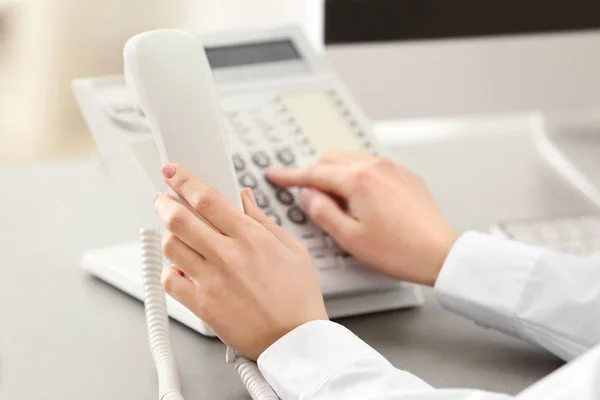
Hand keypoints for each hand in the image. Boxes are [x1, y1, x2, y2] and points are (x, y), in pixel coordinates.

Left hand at [154, 164, 327, 359]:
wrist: (295, 342)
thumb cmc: (298, 298)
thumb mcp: (292, 249)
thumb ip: (263, 220)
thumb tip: (244, 198)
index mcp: (251, 238)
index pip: (207, 198)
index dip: (184, 180)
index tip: (173, 172)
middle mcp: (228, 257)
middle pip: (180, 219)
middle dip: (164, 202)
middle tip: (163, 199)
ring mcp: (212, 282)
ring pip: (171, 247)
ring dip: (168, 235)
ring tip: (175, 233)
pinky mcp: (203, 306)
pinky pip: (170, 281)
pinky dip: (169, 270)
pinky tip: (180, 267)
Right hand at [266, 152, 458, 285]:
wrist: (439, 253)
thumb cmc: (398, 251)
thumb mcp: (349, 238)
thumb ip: (322, 211)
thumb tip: (308, 195)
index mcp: (358, 180)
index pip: (314, 172)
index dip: (290, 175)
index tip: (275, 175)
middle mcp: (376, 166)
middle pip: (331, 159)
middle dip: (315, 174)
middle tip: (308, 196)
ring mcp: (392, 168)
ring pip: (351, 160)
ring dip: (336, 174)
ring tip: (337, 203)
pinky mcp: (404, 175)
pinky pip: (371, 166)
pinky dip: (357, 176)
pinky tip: (361, 200)